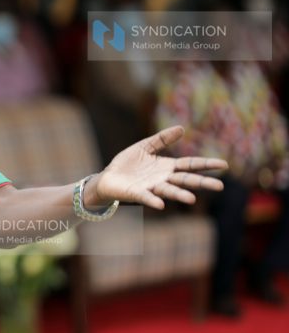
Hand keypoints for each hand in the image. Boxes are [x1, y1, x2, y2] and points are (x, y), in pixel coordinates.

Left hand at [88, 126, 227, 209]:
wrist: (107, 177)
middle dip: (202, 183)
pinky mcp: (136, 193)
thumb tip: (182, 128)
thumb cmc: (127, 164)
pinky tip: (160, 204)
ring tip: (192, 199)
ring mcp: (151, 187)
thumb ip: (162, 139)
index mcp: (167, 167)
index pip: (190, 165)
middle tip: (220, 187)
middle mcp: (163, 179)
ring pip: (169, 191)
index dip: (206, 164)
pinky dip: (153, 200)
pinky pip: (146, 197)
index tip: (224, 165)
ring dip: (180, 195)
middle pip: (185, 180)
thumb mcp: (144, 146)